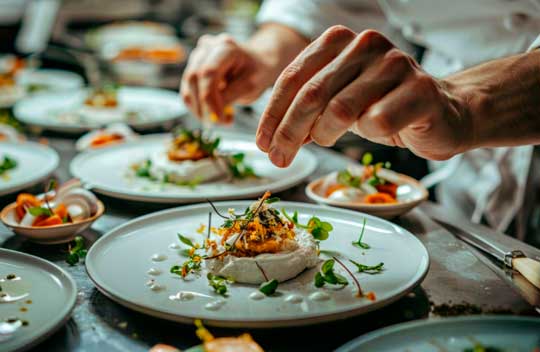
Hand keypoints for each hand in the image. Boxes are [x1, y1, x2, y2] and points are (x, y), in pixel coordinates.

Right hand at [181, 33, 270, 122]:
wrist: (257, 64)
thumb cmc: (257, 72)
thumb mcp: (252, 85)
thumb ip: (231, 95)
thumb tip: (212, 113)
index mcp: (225, 48)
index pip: (208, 72)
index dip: (209, 98)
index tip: (219, 118)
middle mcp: (207, 48)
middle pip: (193, 77)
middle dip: (203, 106)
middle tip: (218, 123)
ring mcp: (197, 56)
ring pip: (187, 85)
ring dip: (199, 108)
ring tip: (220, 119)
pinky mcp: (192, 67)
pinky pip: (188, 89)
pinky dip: (198, 106)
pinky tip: (214, 112)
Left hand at [256, 25, 472, 166]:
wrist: (441, 113)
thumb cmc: (382, 107)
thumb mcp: (336, 103)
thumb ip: (306, 111)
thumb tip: (271, 138)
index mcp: (339, 40)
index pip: (292, 77)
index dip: (272, 114)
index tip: (263, 143)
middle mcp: (365, 44)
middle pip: (311, 94)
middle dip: (288, 132)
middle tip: (278, 159)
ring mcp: (395, 64)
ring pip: (340, 109)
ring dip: (324, 135)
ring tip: (324, 142)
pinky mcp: (420, 90)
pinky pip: (377, 123)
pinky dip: (367, 135)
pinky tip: (375, 132)